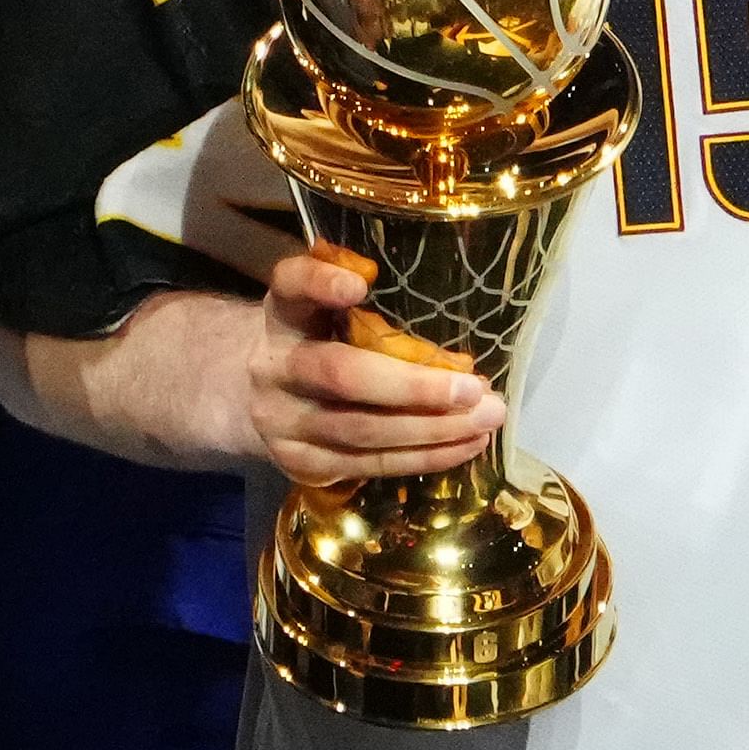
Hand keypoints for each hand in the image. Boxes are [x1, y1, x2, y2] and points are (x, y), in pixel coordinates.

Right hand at [244, 243, 499, 484]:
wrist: (263, 397)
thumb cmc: (320, 341)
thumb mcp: (330, 312)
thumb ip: (373, 310)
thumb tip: (454, 345)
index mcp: (283, 313)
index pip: (291, 286)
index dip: (321, 283)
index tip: (359, 284)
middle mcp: (275, 366)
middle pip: (341, 375)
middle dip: (414, 386)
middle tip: (473, 388)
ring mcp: (282, 422)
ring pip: (361, 431)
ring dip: (432, 429)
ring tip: (485, 419)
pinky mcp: (300, 462)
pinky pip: (368, 465)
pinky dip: (423, 456)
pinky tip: (464, 444)